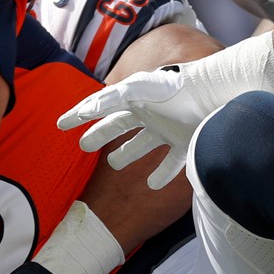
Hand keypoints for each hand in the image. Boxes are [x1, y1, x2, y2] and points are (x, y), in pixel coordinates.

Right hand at [58, 63, 220, 189]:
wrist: (212, 95)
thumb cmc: (173, 88)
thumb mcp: (136, 89)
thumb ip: (110, 100)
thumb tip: (85, 111)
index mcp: (134, 99)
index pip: (100, 108)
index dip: (79, 116)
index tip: (61, 125)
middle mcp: (149, 114)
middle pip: (117, 127)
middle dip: (100, 135)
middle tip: (83, 145)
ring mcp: (167, 129)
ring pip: (142, 145)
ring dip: (128, 154)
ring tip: (115, 165)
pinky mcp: (185, 143)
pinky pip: (171, 163)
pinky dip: (162, 174)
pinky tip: (152, 185)